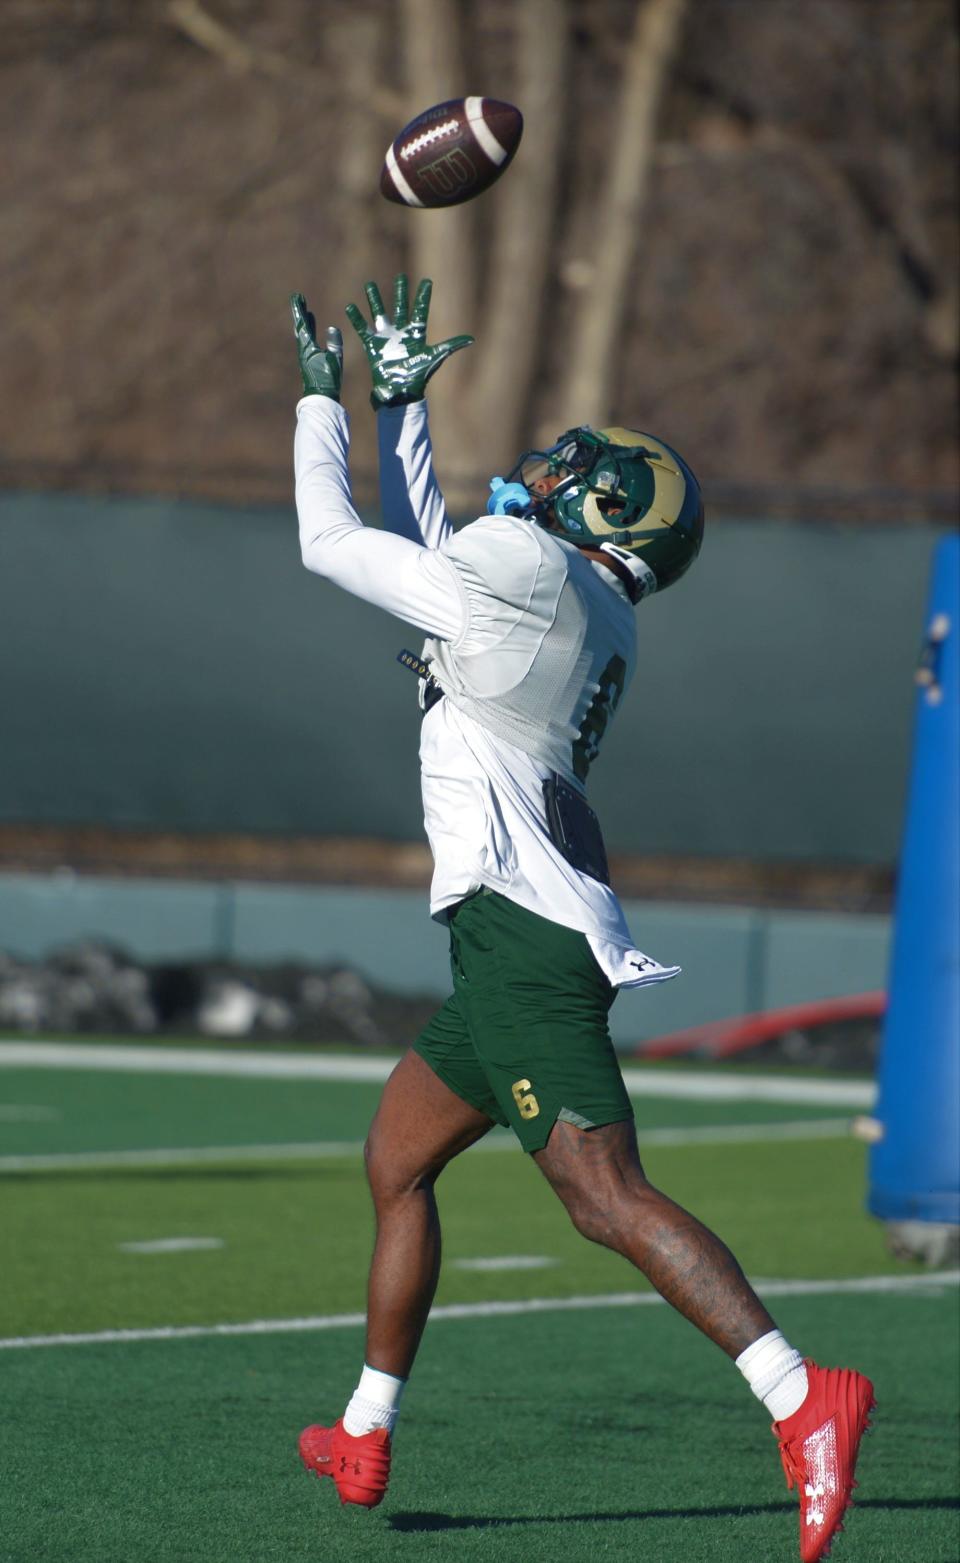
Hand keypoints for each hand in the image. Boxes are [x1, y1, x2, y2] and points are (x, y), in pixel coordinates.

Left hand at [290, 293, 343, 400]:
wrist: (321, 398)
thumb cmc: (328, 380)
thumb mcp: (334, 360)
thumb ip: (334, 343)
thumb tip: (332, 328)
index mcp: (307, 348)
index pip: (302, 324)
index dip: (300, 310)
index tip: (297, 297)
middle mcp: (304, 350)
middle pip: (300, 327)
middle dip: (300, 313)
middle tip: (298, 299)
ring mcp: (306, 356)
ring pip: (303, 334)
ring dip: (305, 322)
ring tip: (306, 312)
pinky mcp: (310, 361)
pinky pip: (307, 341)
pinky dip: (308, 332)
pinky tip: (311, 331)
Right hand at [345, 274, 473, 408]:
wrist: (401, 392)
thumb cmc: (419, 376)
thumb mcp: (435, 358)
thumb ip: (450, 346)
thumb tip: (471, 339)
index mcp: (416, 334)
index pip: (420, 310)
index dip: (423, 296)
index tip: (427, 281)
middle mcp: (401, 333)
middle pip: (400, 307)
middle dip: (400, 292)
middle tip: (400, 277)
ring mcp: (386, 339)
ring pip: (379, 313)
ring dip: (375, 299)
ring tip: (369, 284)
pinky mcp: (373, 347)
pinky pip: (363, 329)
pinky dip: (357, 319)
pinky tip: (351, 307)